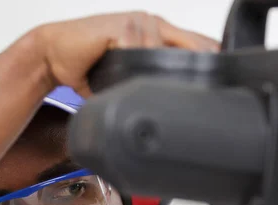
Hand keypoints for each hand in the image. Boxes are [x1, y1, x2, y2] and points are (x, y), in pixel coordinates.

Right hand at [33, 12, 219, 95]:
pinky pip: (141, 51)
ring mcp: (138, 22)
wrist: (55, 55)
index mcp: (156, 32)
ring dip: (160, 74)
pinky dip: (138, 65)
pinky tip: (129, 71)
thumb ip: (146, 81)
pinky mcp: (122, 27)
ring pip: (166, 53)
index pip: (195, 45)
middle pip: (193, 46)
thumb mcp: (125, 74)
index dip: (210, 62)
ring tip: (148, 87)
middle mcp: (151, 24)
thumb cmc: (86, 63)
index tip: (222, 81)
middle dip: (201, 66)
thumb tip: (167, 108)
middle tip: (207, 88)